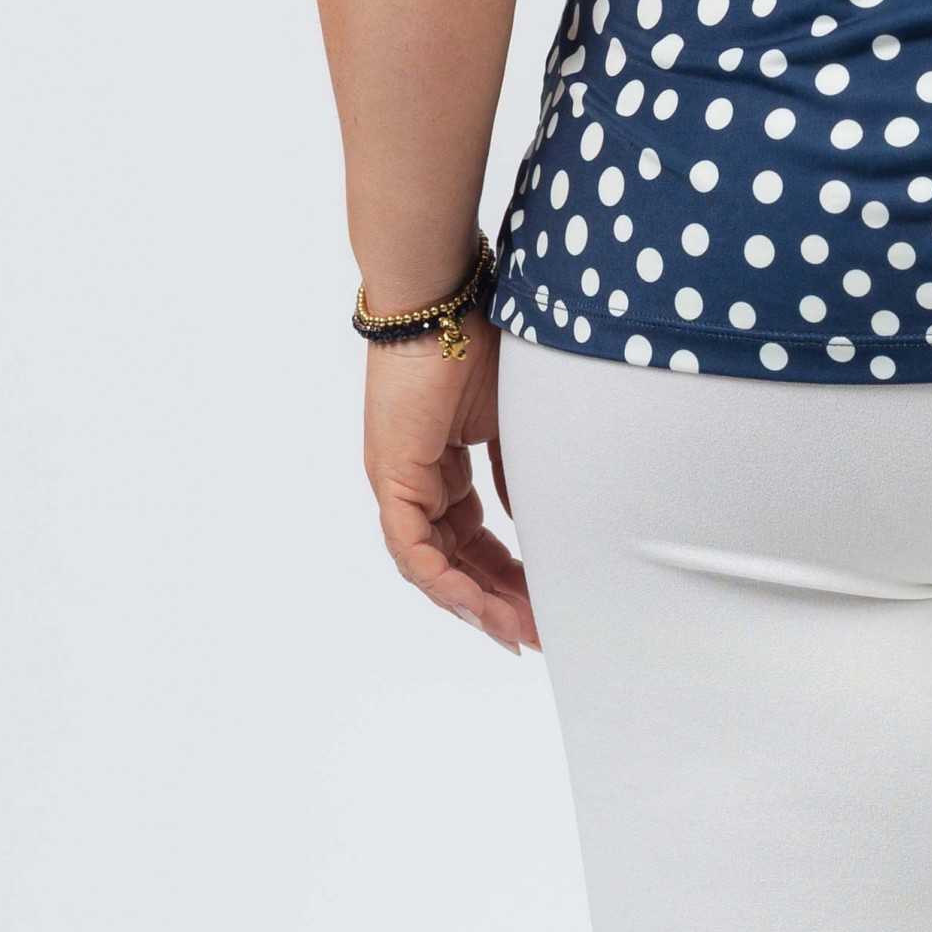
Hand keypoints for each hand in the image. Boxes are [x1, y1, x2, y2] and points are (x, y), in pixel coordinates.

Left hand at [362, 315, 538, 651]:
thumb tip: (534, 517)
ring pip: (432, 567)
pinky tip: (480, 604)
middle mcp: (415, 481)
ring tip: (518, 629)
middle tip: (537, 632)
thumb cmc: (477, 337)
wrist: (442, 299)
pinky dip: (446, 581)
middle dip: (497, 601)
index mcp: (440, 465)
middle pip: (453, 562)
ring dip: (475, 602)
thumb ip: (516, 472)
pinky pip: (413, 550)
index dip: (505, 574)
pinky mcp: (391, 478)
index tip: (540, 602)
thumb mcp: (509, 420)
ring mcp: (399, 482)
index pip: (471, 539)